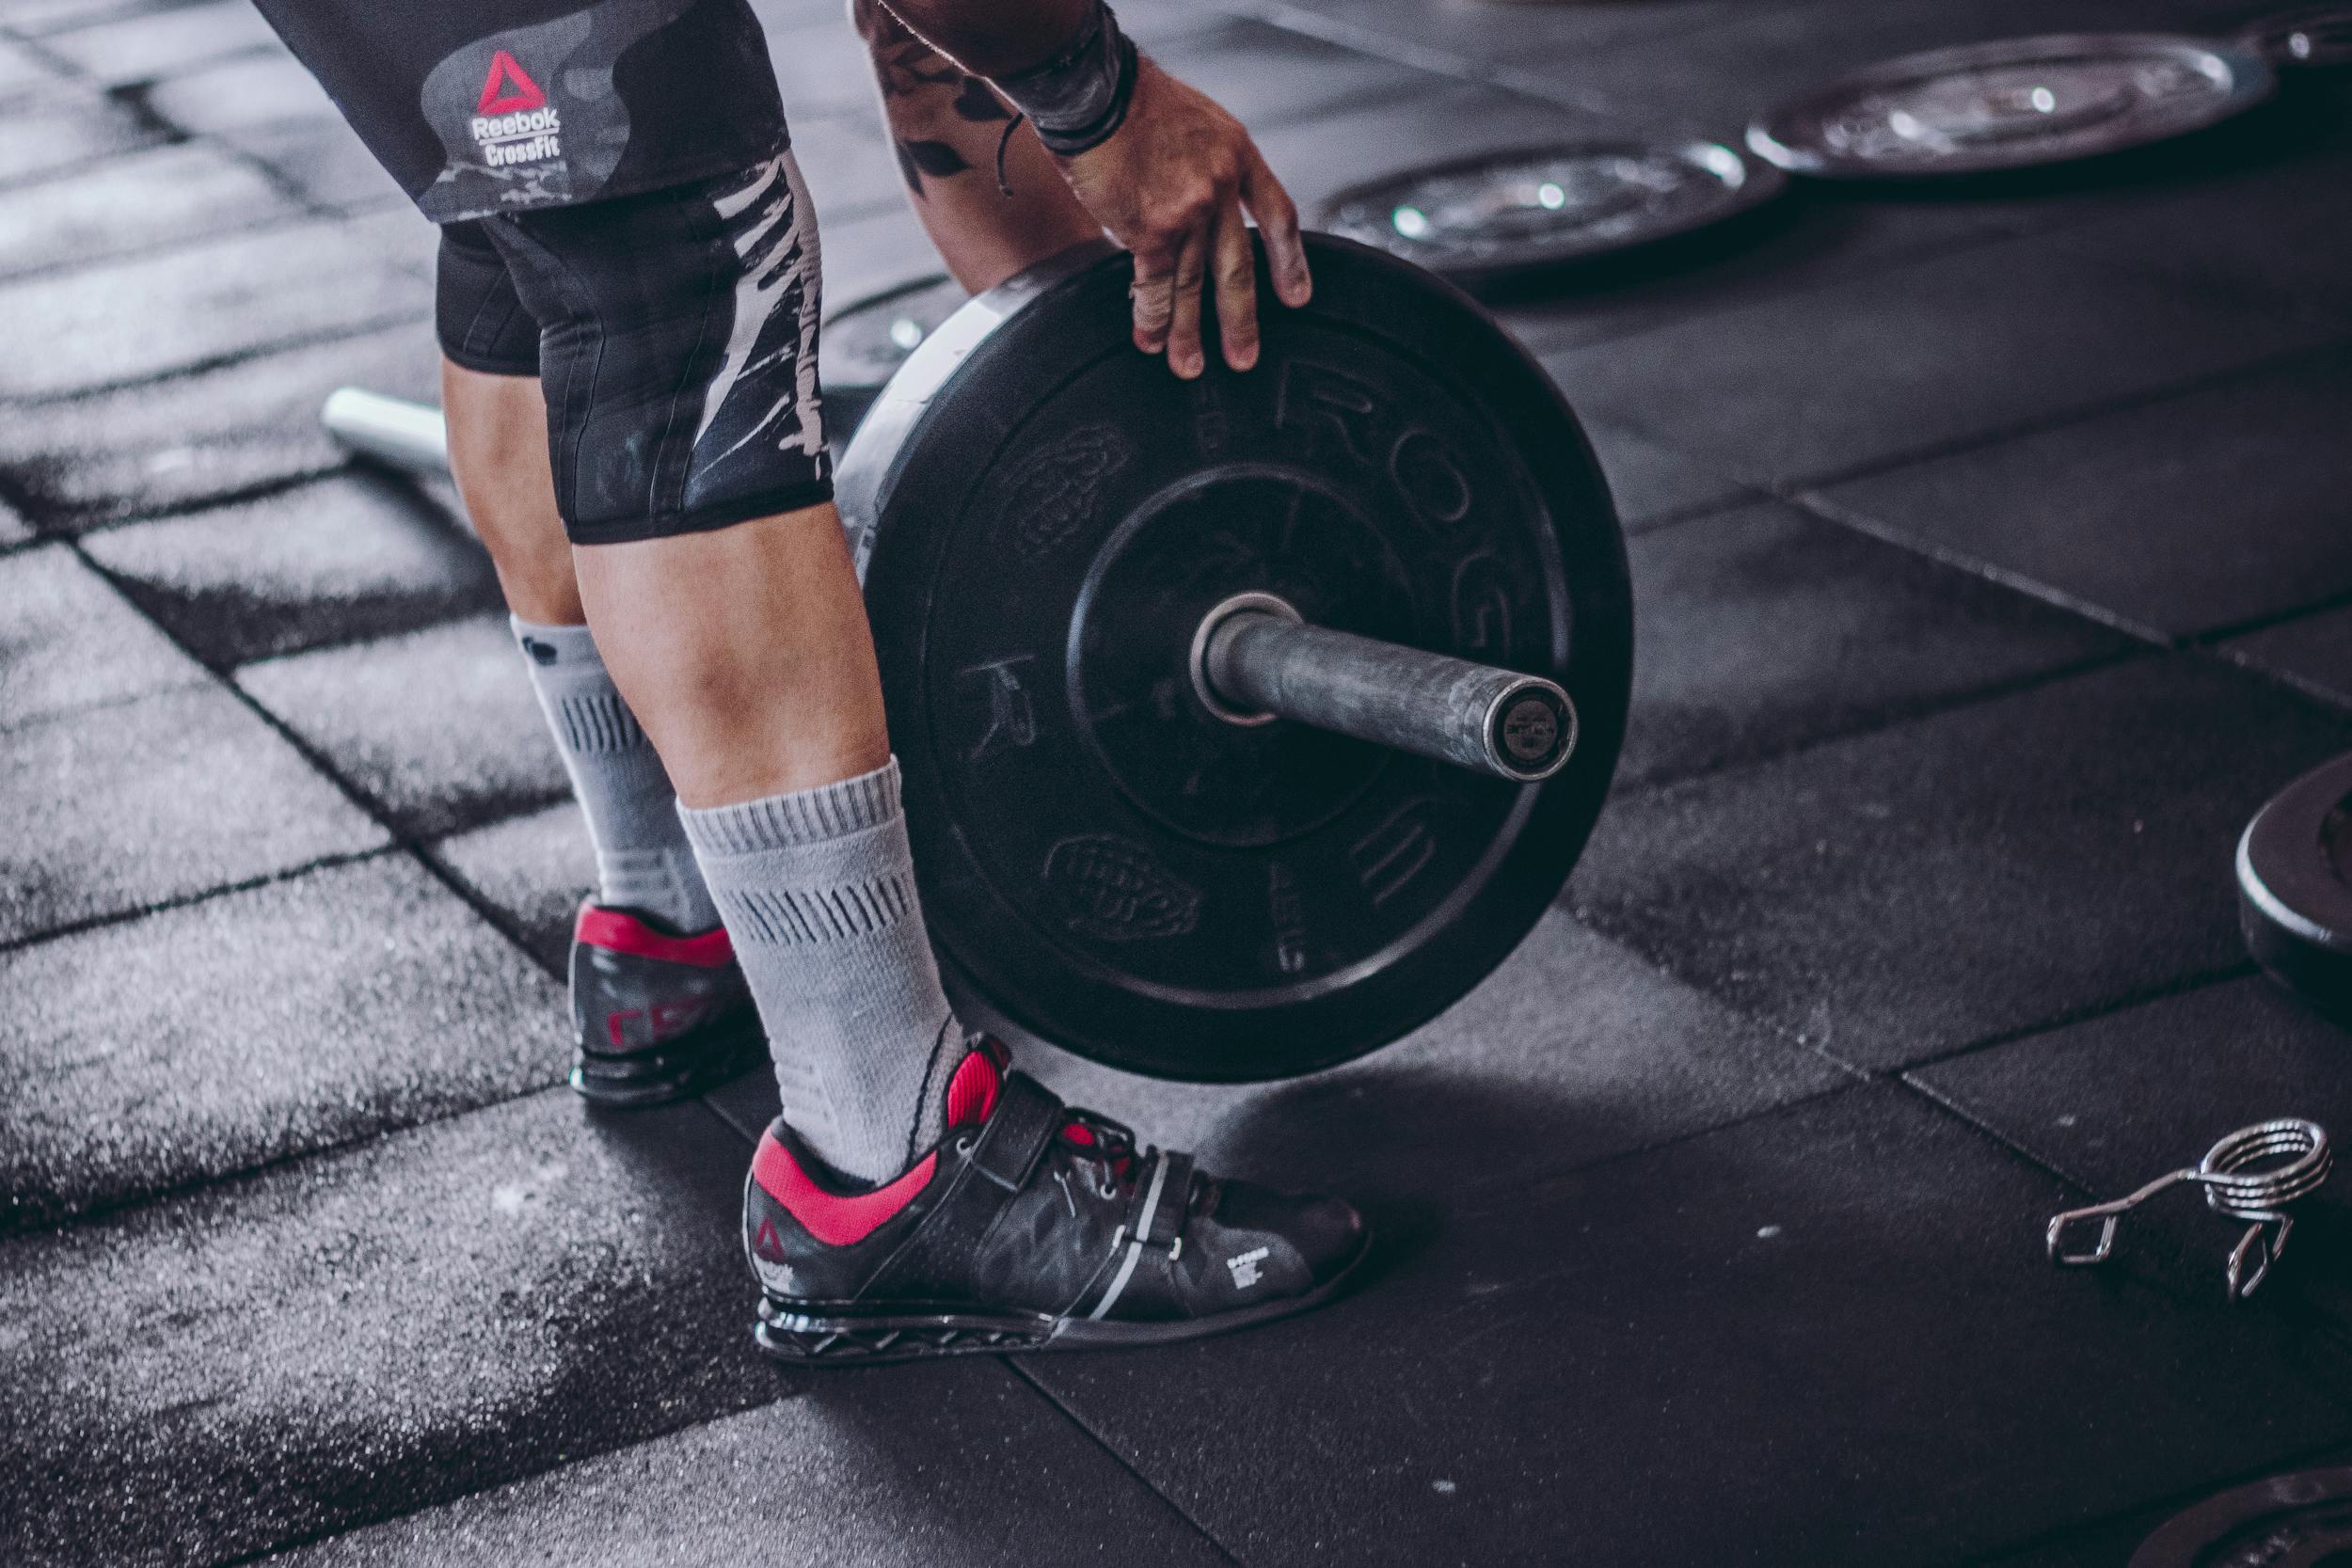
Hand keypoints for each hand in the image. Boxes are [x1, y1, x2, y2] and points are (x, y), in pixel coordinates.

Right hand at [1056, 59, 1310, 377]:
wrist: (1098, 93)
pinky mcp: (1152, 230)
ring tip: (1189, 366)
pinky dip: (1152, 317)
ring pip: (1192, 284)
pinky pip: (1156, 284)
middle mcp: (1221, 187)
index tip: (1297, 297)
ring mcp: (1190, 212)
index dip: (1289, 260)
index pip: (1277, 215)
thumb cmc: (1136, 101)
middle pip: (1238, 266)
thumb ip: (1208, 167)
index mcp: (1238, 155)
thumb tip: (1199, 213)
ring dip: (1188, 332)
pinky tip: (1151, 340)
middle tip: (1244, 357)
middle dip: (1241, 319)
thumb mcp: (1197, 122)